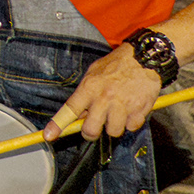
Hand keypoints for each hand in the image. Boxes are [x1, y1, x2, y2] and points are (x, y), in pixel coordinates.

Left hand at [45, 42, 162, 140]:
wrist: (144, 58)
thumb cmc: (117, 64)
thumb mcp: (94, 72)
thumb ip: (86, 93)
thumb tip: (80, 114)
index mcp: (89, 87)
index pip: (70, 109)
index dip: (58, 124)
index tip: (49, 135)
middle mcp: (104, 98)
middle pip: (91, 130)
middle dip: (91, 132)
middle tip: (95, 126)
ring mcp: (121, 106)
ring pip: (113, 131)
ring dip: (114, 126)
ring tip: (117, 112)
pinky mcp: (138, 111)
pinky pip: (131, 127)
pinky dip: (131, 122)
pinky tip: (131, 109)